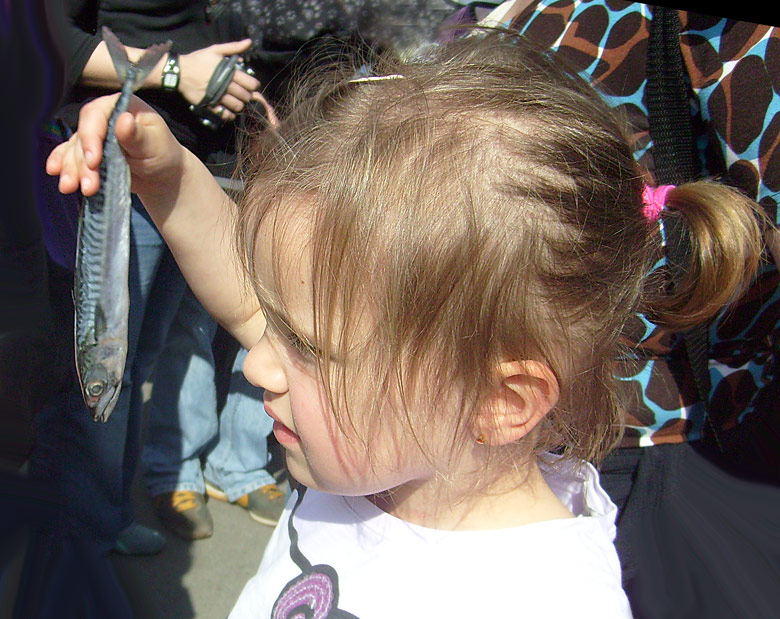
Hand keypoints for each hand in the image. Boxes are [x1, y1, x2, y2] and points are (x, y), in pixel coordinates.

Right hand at [46, 94, 185, 200]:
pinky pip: (70, 156)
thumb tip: (123, 120)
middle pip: (82, 135)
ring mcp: (94, 136)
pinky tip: (57, 173)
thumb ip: (137, 135)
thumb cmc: (163, 155)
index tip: (94, 160)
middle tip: (88, 185)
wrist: (162, 175)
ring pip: (74, 149)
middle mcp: (104, 118)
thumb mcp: (155, 145)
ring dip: (70, 169)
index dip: (91, 137)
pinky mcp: (89, 153)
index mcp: (121, 106)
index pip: (96, 115)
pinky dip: (63, 165)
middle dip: (81, 162)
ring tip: (71, 188)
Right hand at [178, 39, 262, 122]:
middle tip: (244, 93)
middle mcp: (225, 86)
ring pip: (237, 106)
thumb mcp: (215, 50)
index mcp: (229, 73)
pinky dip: (230, 115)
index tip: (251, 85)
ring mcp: (217, 97)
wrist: (179, 71)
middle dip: (247, 96)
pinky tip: (230, 111)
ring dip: (240, 105)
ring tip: (237, 101)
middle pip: (245, 96)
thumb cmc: (198, 60)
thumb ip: (233, 48)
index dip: (254, 85)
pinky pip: (224, 114)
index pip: (251, 84)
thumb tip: (249, 42)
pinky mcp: (209, 105)